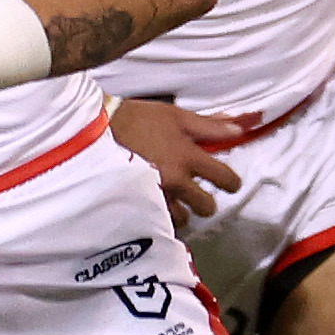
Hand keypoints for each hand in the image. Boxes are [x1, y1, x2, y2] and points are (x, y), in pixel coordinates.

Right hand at [106, 98, 244, 221]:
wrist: (97, 130)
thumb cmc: (135, 119)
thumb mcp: (176, 116)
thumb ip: (210, 126)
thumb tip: (237, 128)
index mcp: (188, 156)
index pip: (225, 179)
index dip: (232, 182)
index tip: (228, 182)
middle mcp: (176, 180)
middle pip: (206, 207)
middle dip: (205, 201)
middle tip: (197, 192)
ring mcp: (156, 195)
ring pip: (182, 218)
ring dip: (181, 209)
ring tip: (172, 197)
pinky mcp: (138, 203)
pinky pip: (157, 218)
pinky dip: (159, 213)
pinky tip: (154, 201)